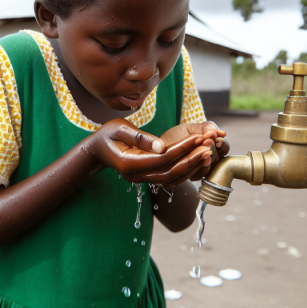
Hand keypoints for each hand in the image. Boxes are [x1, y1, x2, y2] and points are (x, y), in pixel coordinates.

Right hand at [84, 118, 210, 183]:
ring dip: (191, 164)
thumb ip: (140, 137)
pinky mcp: (148, 176)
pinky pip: (170, 176)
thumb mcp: (119, 129)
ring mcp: (142, 179)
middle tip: (209, 146)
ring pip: (172, 177)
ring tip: (208, 150)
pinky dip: (185, 168)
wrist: (97, 150)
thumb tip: (162, 145)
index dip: (182, 148)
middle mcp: (137, 176)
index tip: (198, 136)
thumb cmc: (107, 135)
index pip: (162, 158)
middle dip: (192, 158)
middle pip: (171, 171)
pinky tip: (197, 157)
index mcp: (130, 164)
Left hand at [161, 121, 229, 175]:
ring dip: (205, 156)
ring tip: (202, 147)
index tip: (217, 137)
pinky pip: (197, 174)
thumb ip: (207, 127)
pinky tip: (195, 157)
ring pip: (209, 166)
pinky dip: (197, 165)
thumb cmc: (178, 136)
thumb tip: (221, 132)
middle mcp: (208, 161)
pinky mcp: (189, 177)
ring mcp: (199, 170)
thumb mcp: (193, 127)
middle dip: (213, 148)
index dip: (222, 144)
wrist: (159, 145)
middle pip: (218, 158)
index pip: (224, 148)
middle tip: (207, 139)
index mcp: (212, 148)